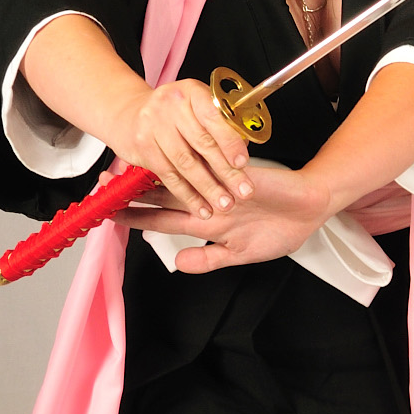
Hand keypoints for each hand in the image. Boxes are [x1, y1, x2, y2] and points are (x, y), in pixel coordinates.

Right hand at [106, 75, 254, 218]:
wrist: (128, 113)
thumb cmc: (174, 112)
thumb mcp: (197, 106)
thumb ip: (220, 126)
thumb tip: (242, 158)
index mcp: (192, 92)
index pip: (213, 117)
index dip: (229, 142)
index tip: (243, 163)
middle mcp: (171, 106)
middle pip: (202, 143)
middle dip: (226, 171)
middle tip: (243, 191)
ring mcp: (153, 126)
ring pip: (185, 163)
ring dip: (208, 188)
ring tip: (225, 204)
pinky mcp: (142, 148)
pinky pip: (169, 176)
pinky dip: (187, 195)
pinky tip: (202, 207)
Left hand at [119, 158, 333, 272]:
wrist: (310, 207)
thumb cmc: (280, 230)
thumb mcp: (241, 253)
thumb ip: (210, 258)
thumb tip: (178, 263)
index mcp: (205, 221)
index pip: (161, 219)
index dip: (135, 217)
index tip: (108, 215)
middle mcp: (206, 199)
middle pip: (162, 194)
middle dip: (133, 190)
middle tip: (102, 183)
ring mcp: (220, 183)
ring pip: (180, 176)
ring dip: (153, 172)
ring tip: (124, 166)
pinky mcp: (238, 170)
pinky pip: (212, 164)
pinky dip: (193, 159)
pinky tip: (168, 149)